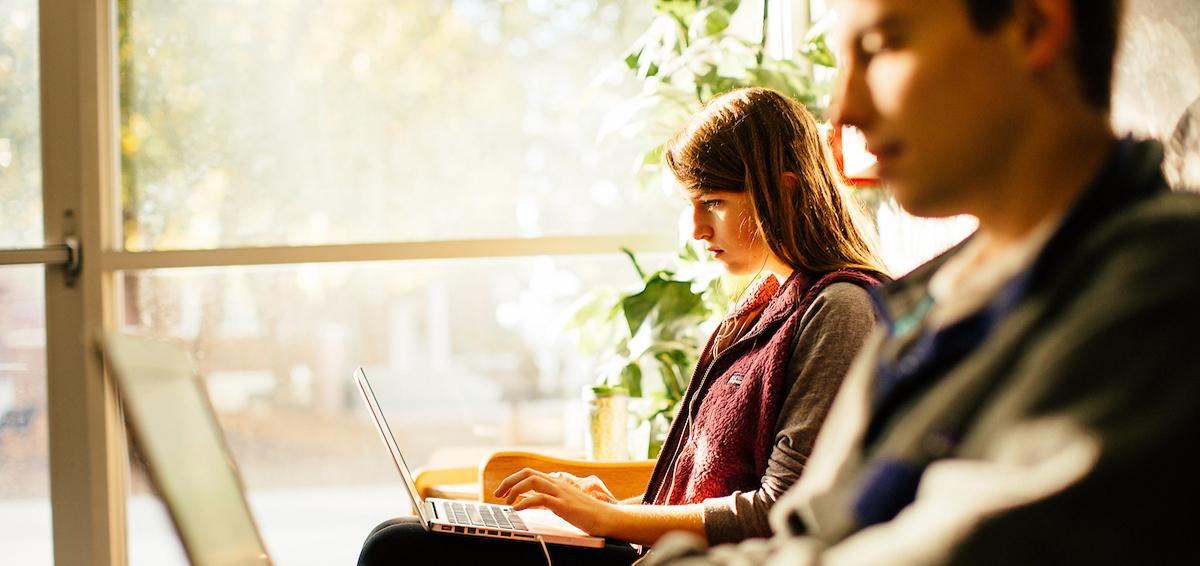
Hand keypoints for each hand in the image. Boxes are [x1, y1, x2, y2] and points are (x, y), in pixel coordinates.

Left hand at [493, 468, 620, 534]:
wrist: (605, 518)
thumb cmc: (585, 512)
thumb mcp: (562, 501)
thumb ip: (546, 498)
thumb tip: (528, 499)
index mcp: (556, 481)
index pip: (529, 472)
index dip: (513, 479)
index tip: (502, 490)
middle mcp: (557, 483)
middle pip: (527, 473)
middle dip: (508, 481)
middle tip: (497, 493)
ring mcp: (560, 492)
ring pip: (532, 481)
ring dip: (514, 490)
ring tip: (506, 501)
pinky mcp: (563, 504)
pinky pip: (540, 498)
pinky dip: (524, 502)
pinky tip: (517, 509)